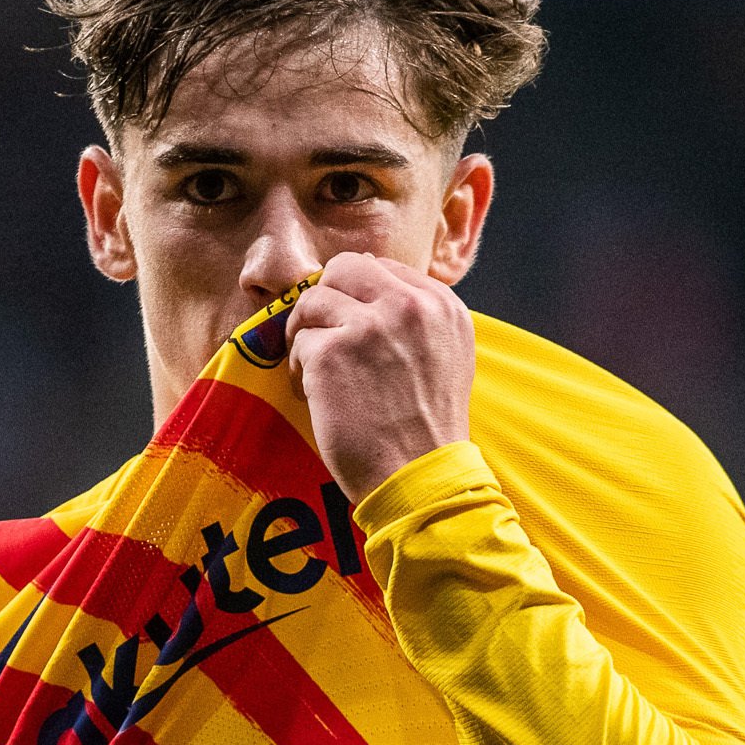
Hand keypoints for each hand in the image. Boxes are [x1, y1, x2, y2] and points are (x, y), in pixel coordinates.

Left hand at [281, 250, 474, 500]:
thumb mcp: (446, 357)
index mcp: (441, 305)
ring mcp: (369, 326)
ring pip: (314, 300)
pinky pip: (299, 341)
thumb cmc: (427, 429)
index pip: (383, 268)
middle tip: (321, 335)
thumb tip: (370, 291)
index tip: (351, 327)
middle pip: (345, 268)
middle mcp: (409, 306)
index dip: (357, 296)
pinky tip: (316, 394)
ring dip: (307, 333)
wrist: (419, 477)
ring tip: (317, 370)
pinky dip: (301, 368)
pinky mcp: (332, 352)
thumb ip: (417, 320)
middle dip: (326, 300)